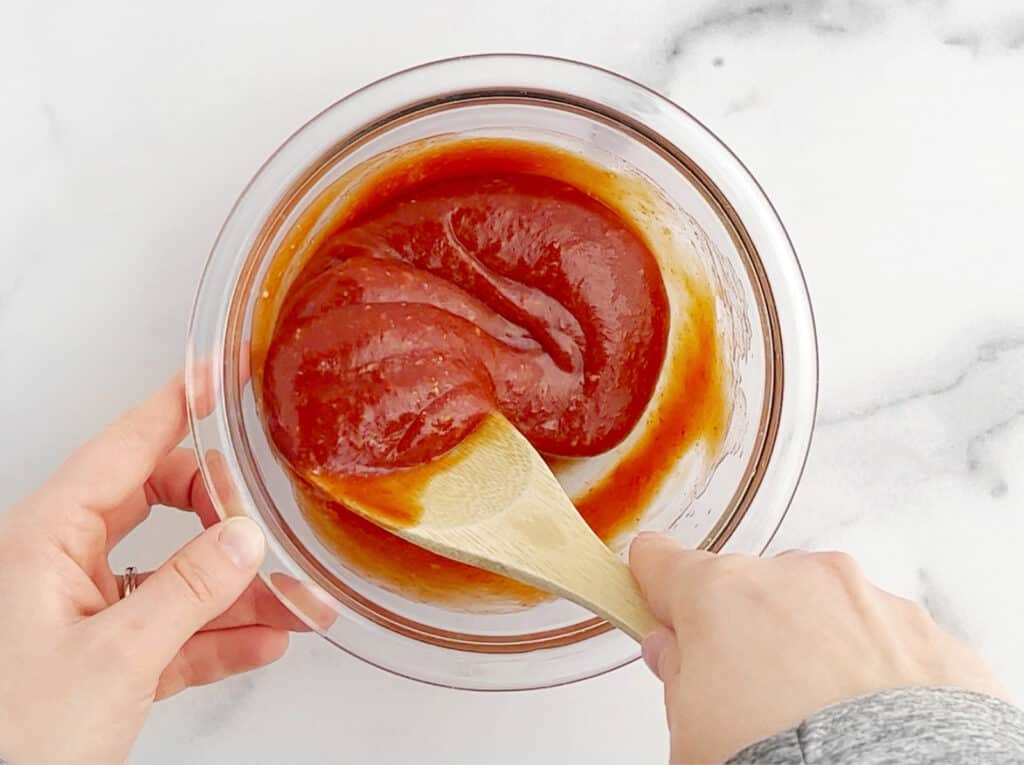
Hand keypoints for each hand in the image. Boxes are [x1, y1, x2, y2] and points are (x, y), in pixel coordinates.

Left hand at [0, 374, 311, 764]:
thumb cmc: (11, 738)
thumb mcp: (115, 658)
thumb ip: (189, 590)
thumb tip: (244, 538)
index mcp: (43, 540)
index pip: (124, 448)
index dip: (177, 406)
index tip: (219, 377)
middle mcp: (60, 564)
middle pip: (158, 504)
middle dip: (222, 516)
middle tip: (268, 526)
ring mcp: (82, 610)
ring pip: (174, 574)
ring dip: (238, 590)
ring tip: (298, 601)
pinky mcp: (102, 655)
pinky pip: (173, 627)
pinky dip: (219, 634)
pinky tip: (265, 638)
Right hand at [630, 534, 1005, 764]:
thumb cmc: (780, 763)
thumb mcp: (690, 736)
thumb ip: (678, 679)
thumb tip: (678, 655)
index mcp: (722, 594)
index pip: (663, 562)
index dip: (655, 587)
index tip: (658, 603)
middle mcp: (795, 579)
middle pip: (750, 589)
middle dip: (745, 629)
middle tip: (747, 696)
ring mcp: (866, 600)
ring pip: (821, 607)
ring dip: (812, 643)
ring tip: (818, 716)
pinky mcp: (928, 634)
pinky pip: (884, 637)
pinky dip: (873, 667)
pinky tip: (866, 719)